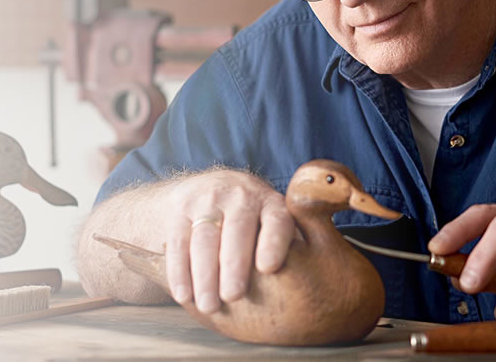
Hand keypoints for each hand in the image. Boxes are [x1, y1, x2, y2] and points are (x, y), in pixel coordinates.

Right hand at [160, 170, 296, 313]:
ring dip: (205, 275)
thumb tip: (317, 285)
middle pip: (236, 230)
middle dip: (233, 265)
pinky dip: (179, 271)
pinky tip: (184, 296)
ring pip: (204, 238)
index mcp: (271, 203)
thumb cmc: (254, 224)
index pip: (276, 220)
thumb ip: (294, 246)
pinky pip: (178, 242)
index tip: (268, 268)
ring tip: (209, 306)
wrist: (209, 189)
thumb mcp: (275, 224)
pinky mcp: (179, 210)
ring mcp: (207, 200)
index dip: (273, 242)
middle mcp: (239, 196)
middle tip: (233, 297)